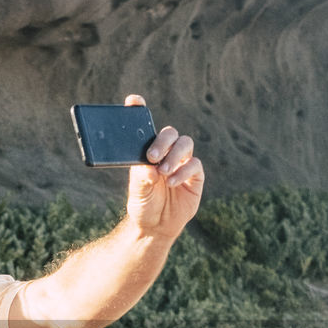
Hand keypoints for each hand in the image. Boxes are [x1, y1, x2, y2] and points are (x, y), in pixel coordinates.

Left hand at [123, 94, 204, 238]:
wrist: (155, 226)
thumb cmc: (143, 204)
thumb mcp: (137, 190)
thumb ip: (141, 176)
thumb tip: (149, 166)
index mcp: (148, 151)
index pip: (144, 126)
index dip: (139, 110)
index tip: (133, 101)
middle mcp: (166, 152)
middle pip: (170, 133)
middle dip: (162, 141)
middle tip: (152, 157)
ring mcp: (181, 162)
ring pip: (185, 143)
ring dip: (174, 155)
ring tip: (162, 173)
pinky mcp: (195, 176)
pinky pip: (194, 165)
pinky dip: (182, 172)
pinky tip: (171, 182)